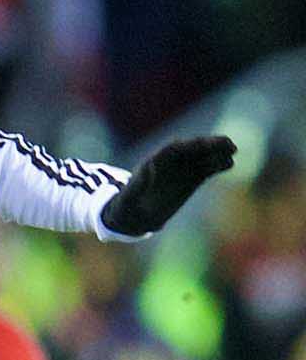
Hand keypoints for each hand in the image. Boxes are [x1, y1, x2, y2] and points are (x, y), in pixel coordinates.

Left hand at [100, 135, 237, 236]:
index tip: (202, 143)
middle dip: (209, 145)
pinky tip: (229, 164)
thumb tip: (148, 167)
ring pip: (204, 156)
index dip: (189, 145)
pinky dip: (218, 165)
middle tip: (227, 144)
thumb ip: (138, 183)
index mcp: (155, 161)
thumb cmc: (128, 206)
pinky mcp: (194, 178)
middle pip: (193, 148)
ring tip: (232, 152)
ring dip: (218, 152)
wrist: (136, 216)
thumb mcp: (129, 196)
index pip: (175, 148)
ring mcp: (184, 168)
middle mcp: (172, 161)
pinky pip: (208, 168)